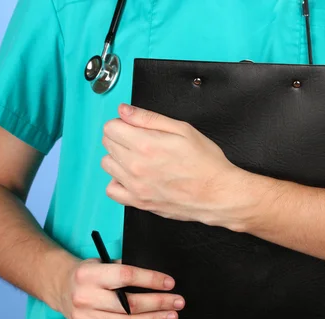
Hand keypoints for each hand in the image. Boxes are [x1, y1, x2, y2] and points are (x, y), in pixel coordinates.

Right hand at [59, 258, 184, 318]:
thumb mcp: (103, 262)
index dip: (151, 280)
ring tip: (170, 317)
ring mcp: (82, 318)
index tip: (170, 283)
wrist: (61, 287)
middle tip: (177, 302)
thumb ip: (125, 269)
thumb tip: (159, 281)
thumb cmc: (91, 274)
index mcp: (89, 274)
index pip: (126, 276)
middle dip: (158, 304)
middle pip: (128, 305)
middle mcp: (83, 297)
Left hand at [101, 104, 253, 229]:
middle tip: (140, 140)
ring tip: (137, 158)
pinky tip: (130, 176)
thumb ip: (149, 118)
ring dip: (118, 158)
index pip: (111, 127)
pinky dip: (117, 182)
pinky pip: (111, 190)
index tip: (132, 126)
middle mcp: (136, 166)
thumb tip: (125, 110)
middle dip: (120, 137)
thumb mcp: (183, 130)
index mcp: (146, 145)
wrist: (217, 193)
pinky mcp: (139, 202)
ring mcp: (135, 186)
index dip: (122, 123)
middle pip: (107, 144)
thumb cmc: (206, 163)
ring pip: (107, 165)